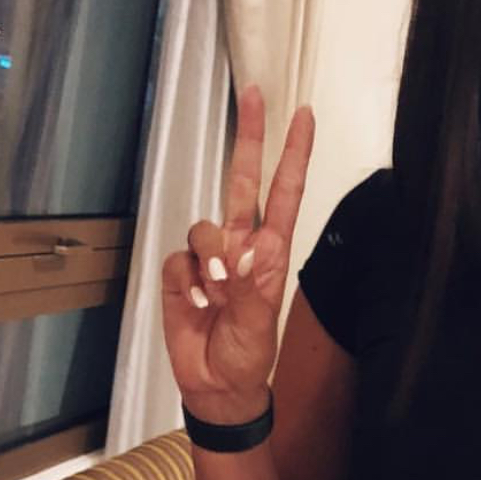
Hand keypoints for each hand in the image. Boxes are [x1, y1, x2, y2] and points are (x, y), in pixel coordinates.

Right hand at [162, 87, 314, 420]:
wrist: (215, 386)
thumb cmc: (247, 356)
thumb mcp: (260, 327)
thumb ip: (253, 287)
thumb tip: (245, 251)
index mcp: (271, 253)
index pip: (284, 194)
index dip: (293, 155)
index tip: (302, 116)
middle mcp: (241, 246)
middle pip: (243, 181)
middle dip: (249, 138)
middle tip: (253, 94)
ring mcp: (210, 258)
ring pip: (203, 227)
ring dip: (209, 259)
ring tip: (217, 297)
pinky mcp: (182, 273)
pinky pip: (178, 260)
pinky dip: (186, 283)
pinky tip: (196, 305)